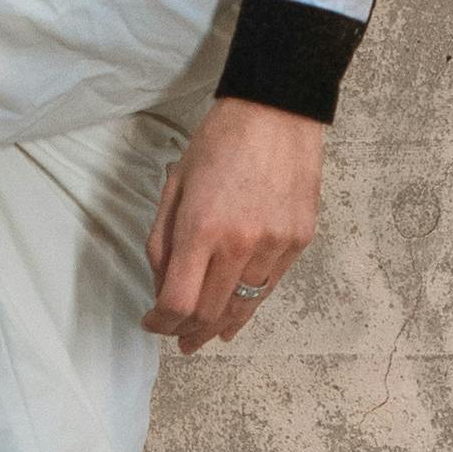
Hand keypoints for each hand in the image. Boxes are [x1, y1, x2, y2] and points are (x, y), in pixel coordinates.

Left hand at [149, 98, 324, 348]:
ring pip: (244, 306)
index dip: (161, 322)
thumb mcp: (175, 186)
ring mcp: (275, 245)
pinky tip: (237, 313)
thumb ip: (163, 241)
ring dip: (221, 325)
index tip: (154, 323)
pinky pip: (269, 285)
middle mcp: (241, 243)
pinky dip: (250, 303)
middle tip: (180, 340)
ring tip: (208, 336)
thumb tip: (162, 287)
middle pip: (210, 313)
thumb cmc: (219, 142)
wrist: (277, 111)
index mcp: (202, 228)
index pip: (178, 301)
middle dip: (190, 332)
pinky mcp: (299, 241)